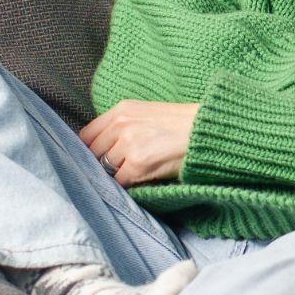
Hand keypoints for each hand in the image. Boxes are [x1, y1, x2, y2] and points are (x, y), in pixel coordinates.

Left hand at [79, 101, 199, 185]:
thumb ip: (124, 125)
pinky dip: (127, 185)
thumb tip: (104, 147)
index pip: (86, 135)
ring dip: (115, 175)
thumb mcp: (148, 113)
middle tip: (117, 169)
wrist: (207, 130)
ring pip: (105, 169)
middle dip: (102, 164)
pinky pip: (120, 182)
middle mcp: (121, 125)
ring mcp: (128, 145)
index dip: (91, 149)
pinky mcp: (137, 165)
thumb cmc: (183, 123)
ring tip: (132, 174)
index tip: (99, 158)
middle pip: (93, 153)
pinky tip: (140, 180)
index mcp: (122, 110)